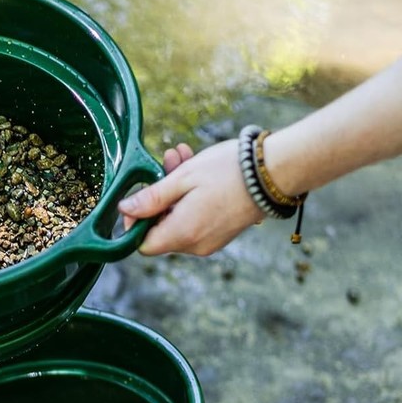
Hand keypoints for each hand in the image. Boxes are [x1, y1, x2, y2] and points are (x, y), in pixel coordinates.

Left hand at [120, 139, 263, 255]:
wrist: (276, 172)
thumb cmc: (228, 171)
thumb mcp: (182, 179)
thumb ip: (151, 198)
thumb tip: (125, 210)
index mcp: (183, 235)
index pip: (143, 245)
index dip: (135, 224)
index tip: (138, 198)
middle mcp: (196, 246)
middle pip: (161, 230)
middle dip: (158, 197)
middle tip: (165, 162)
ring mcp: (211, 241)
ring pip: (179, 221)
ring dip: (175, 191)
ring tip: (181, 156)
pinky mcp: (222, 233)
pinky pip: (196, 220)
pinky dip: (191, 199)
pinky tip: (197, 170)